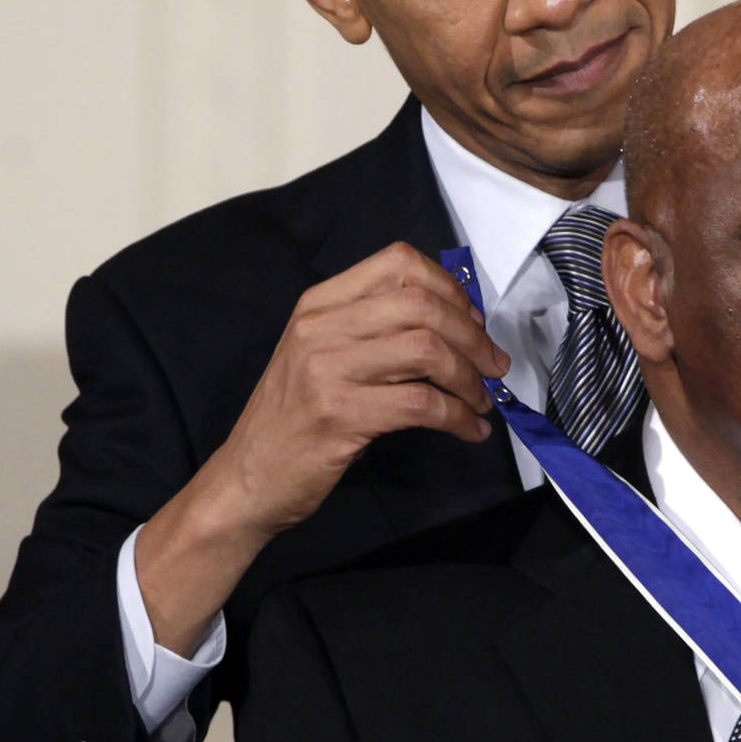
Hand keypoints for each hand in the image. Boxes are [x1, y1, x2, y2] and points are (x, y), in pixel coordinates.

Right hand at [209, 241, 510, 536]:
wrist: (247, 478)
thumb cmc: (296, 417)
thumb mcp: (323, 355)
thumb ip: (374, 328)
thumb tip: (458, 319)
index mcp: (319, 304)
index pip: (398, 263)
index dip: (449, 288)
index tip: (472, 321)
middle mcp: (320, 327)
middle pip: (422, 305)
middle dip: (473, 336)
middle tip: (493, 366)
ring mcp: (326, 370)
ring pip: (427, 350)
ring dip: (469, 378)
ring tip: (481, 402)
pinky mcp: (340, 416)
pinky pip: (422, 405)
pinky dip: (458, 417)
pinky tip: (469, 430)